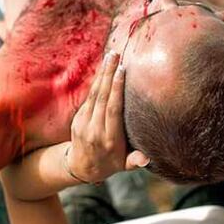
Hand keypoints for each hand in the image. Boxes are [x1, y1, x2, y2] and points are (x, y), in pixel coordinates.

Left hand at [66, 51, 148, 183]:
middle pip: (102, 98)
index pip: (113, 110)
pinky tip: (104, 69)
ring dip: (102, 74)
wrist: (80, 169)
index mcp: (109, 140)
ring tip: (110, 57)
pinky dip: (96, 82)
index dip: (117, 89)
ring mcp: (83, 124)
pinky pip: (89, 97)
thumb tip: (146, 158)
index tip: (121, 71)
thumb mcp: (123, 165)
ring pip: (94, 95)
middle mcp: (95, 130)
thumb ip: (134, 160)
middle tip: (115, 55)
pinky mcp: (77, 118)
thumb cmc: (110, 164)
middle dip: (109, 74)